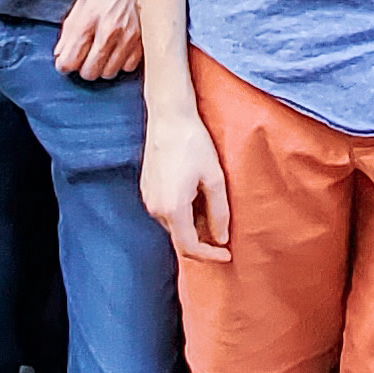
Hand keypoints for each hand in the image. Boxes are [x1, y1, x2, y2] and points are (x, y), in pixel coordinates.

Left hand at [54, 0, 143, 80]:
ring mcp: (129, 39)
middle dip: (83, 66)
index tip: (65, 61)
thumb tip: (61, 51)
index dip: (64, 63)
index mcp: (90, 18)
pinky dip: (122, 62)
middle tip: (84, 55)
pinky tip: (119, 48)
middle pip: (90, 71)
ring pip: (109, 72)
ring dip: (103, 65)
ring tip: (103, 50)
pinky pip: (128, 67)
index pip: (70, 59)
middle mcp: (110, 31)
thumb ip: (71, 26)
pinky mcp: (145, 42)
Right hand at [141, 105, 231, 261]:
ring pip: (173, 225)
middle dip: (203, 238)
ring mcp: (147, 199)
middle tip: (223, 226)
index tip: (227, 254)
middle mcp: (155, 209)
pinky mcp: (146, 189)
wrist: (169, 116)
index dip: (211, 255)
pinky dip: (182, 213)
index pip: (190, 247)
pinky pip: (165, 212)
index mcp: (172, 208)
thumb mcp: (215, 178)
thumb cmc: (194, 143)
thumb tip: (221, 239)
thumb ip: (218, 212)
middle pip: (181, 238)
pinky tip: (195, 196)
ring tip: (210, 205)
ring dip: (192, 224)